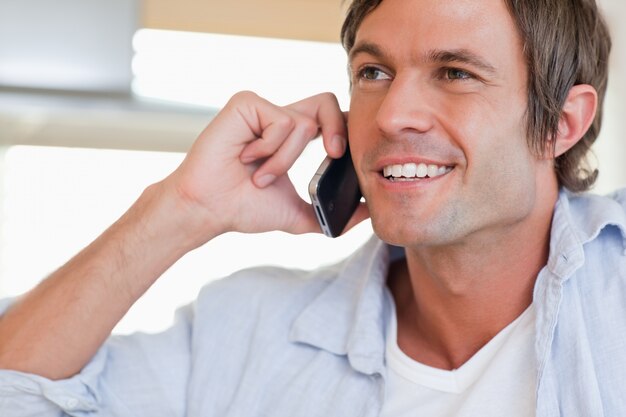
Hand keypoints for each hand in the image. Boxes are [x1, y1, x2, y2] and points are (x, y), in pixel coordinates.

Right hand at [162, 91, 367, 244]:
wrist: (208, 209)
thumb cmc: (243, 209)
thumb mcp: (297, 214)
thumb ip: (329, 215)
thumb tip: (366, 216)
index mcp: (290, 137)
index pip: (330, 119)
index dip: (344, 131)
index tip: (343, 159)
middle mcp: (277, 119)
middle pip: (326, 102)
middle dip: (337, 127)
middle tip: (334, 153)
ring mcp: (261, 110)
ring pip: (302, 124)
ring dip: (284, 160)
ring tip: (259, 176)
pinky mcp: (246, 104)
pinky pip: (281, 121)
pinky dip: (270, 149)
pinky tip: (246, 158)